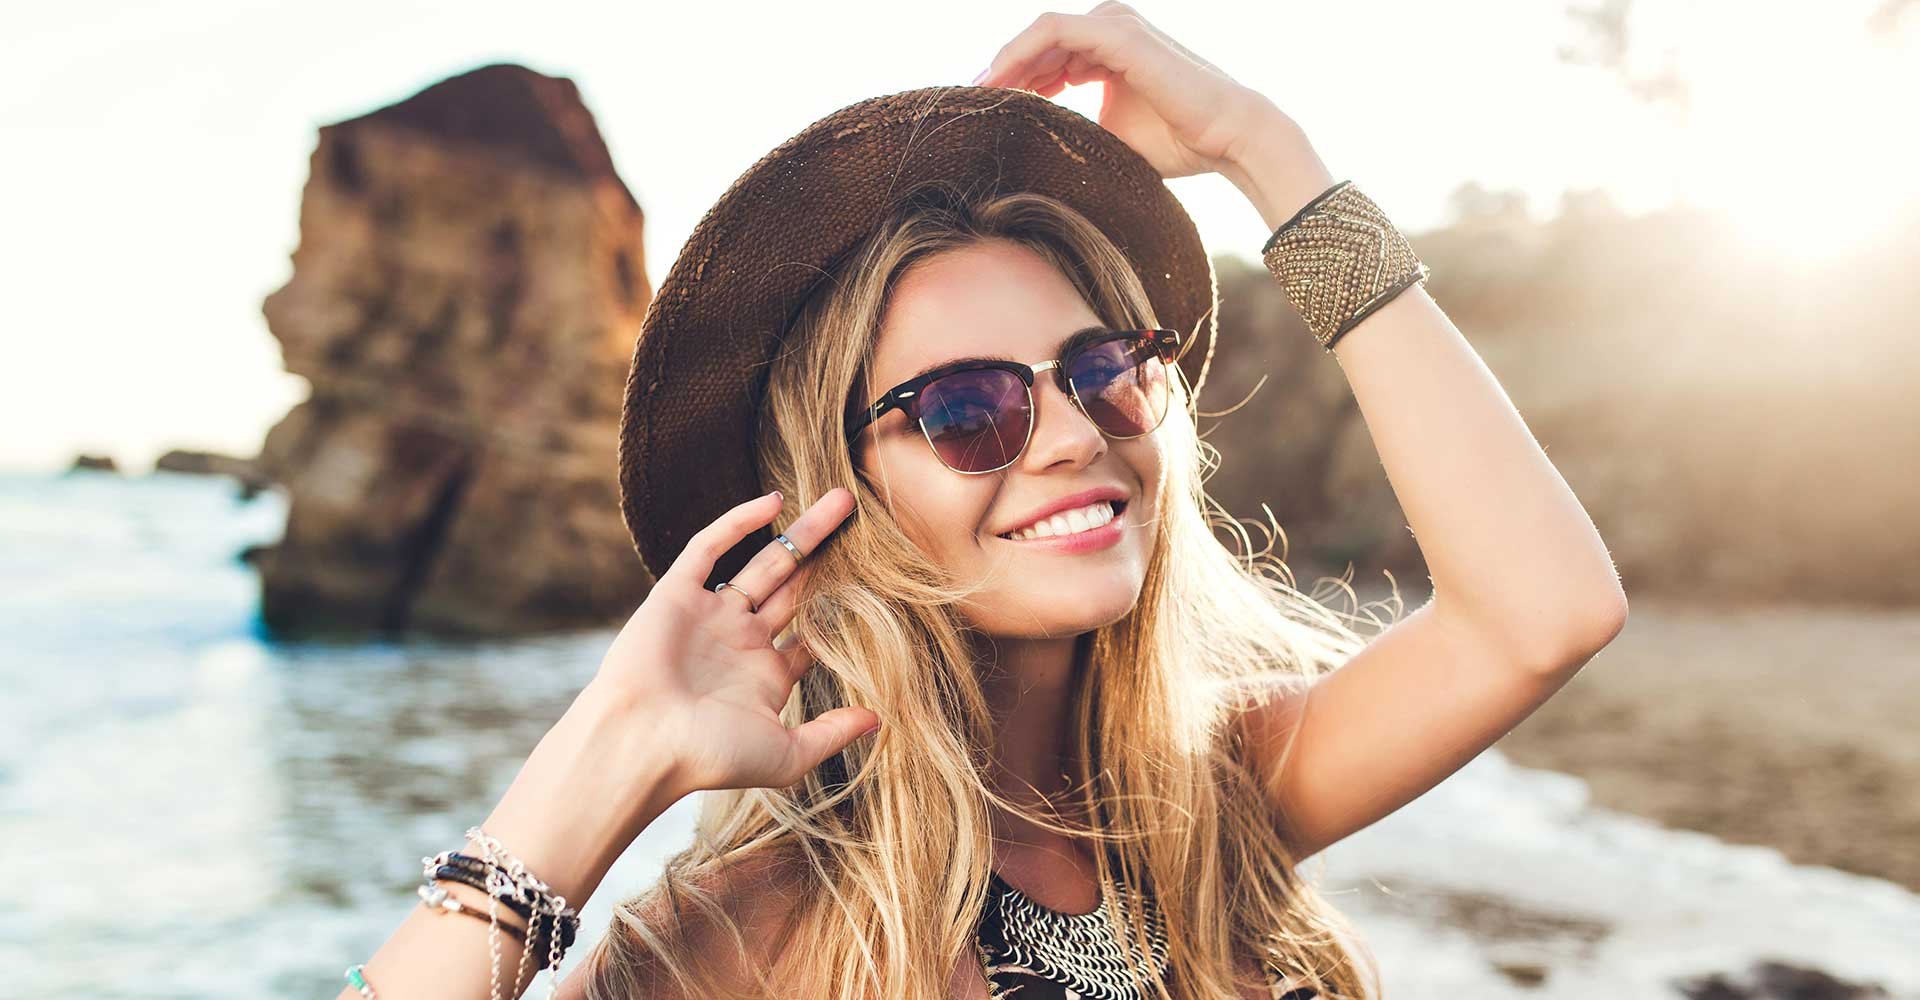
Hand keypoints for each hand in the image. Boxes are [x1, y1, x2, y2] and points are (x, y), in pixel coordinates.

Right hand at [588, 487, 877, 797]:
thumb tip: (879, 720)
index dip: (844, 608)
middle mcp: (740, 642)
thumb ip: (832, 734)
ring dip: (802, 533)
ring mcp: (710, 616)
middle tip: (862, 520)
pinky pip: (709, 548)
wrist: (641, 743)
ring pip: (764, 562)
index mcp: (765, 678)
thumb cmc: (711, 757)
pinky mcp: (676, 595)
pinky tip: (775, 502)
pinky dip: (738, 522)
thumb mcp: (787, 755)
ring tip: (841, 501)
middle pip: (795, 588)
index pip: (812, 634)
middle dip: (828, 556)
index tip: (882, 578)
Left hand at [974, 2, 1290, 179]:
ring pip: (1040, 35)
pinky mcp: (1117, 32)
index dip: (1013, 82)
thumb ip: (1075, 130)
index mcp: (1108, 49)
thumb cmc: (1177, 142)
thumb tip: (1032, 155)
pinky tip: (999, 83)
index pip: (1048, 57)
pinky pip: (1052, 33)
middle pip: (1039, 44)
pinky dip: (1020, 55)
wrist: (1227, 136)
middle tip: (969, 105)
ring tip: (980, 97)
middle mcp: (1110, 27)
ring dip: (1005, 64)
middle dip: (1003, 74)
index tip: (984, 112)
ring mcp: (1114, 24)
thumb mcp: (1110, 137)